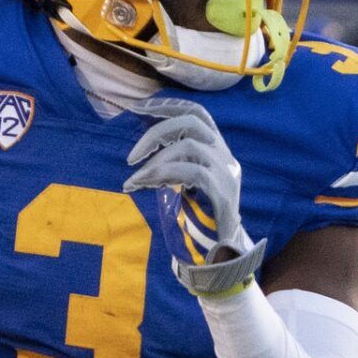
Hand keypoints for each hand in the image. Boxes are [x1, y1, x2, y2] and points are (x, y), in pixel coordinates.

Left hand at [124, 97, 265, 296]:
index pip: (198, 112)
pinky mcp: (224, 192)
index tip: (139, 107)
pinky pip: (191, 172)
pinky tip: (144, 185)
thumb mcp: (186, 182)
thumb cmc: (200, 217)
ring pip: (189, 146)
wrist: (224, 252)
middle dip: (156, 131)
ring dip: (155, 161)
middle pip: (193, 121)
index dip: (169, 105)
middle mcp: (226, 155)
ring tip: (135, 179)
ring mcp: (227, 172)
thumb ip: (173, 162)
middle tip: (130, 156)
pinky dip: (162, 175)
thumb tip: (140, 148)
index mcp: (218, 149)